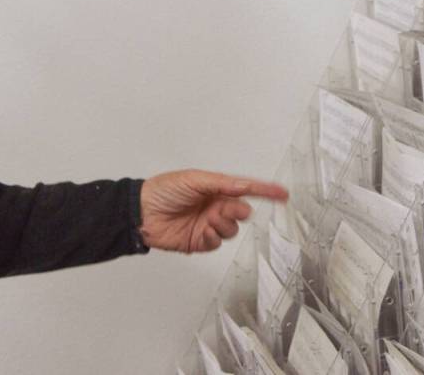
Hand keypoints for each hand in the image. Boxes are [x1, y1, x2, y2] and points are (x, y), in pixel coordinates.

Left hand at [138, 169, 287, 253]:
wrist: (141, 212)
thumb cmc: (164, 190)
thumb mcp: (194, 179)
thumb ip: (221, 183)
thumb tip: (243, 185)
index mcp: (215, 188)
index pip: (245, 189)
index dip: (265, 192)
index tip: (282, 194)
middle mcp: (215, 206)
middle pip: (241, 212)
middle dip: (238, 212)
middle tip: (225, 209)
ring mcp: (208, 224)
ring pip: (231, 230)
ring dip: (223, 225)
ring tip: (207, 220)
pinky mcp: (200, 241)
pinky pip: (217, 243)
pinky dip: (212, 238)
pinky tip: (201, 232)